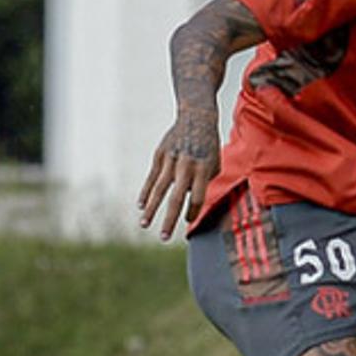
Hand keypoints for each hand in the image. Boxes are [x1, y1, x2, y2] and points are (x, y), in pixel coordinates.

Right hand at [137, 106, 220, 239]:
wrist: (196, 117)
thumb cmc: (209, 145)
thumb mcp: (215, 162)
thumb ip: (205, 182)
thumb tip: (192, 201)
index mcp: (204, 169)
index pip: (198, 197)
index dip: (193, 211)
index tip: (188, 221)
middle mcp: (186, 166)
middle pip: (176, 197)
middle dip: (169, 219)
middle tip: (164, 237)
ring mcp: (171, 160)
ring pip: (159, 189)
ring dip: (151, 209)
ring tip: (145, 225)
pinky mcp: (160, 155)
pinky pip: (151, 178)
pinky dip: (145, 192)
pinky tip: (141, 206)